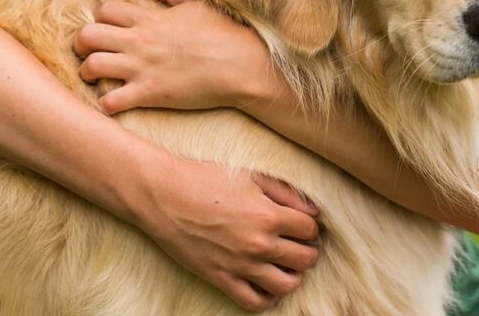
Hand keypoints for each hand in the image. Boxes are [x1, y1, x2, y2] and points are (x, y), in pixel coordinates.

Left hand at [74, 0, 281, 113]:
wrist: (241, 65)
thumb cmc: (223, 33)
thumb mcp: (196, 4)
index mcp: (149, 18)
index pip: (104, 10)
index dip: (100, 20)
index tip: (108, 30)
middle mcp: (139, 41)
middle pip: (87, 35)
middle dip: (81, 45)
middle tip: (89, 53)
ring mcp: (142, 67)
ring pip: (90, 66)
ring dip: (87, 74)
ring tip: (96, 79)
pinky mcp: (150, 93)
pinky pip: (111, 101)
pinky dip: (106, 104)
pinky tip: (114, 103)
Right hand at [135, 155, 319, 310]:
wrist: (164, 196)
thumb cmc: (207, 180)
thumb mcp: (252, 177)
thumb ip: (287, 193)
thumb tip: (314, 211)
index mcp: (268, 215)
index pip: (310, 229)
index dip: (309, 226)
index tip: (301, 224)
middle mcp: (258, 243)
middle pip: (305, 259)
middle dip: (307, 250)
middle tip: (297, 243)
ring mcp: (240, 264)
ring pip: (286, 285)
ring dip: (292, 276)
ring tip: (284, 264)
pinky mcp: (220, 279)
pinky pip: (254, 302)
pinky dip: (266, 298)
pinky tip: (265, 283)